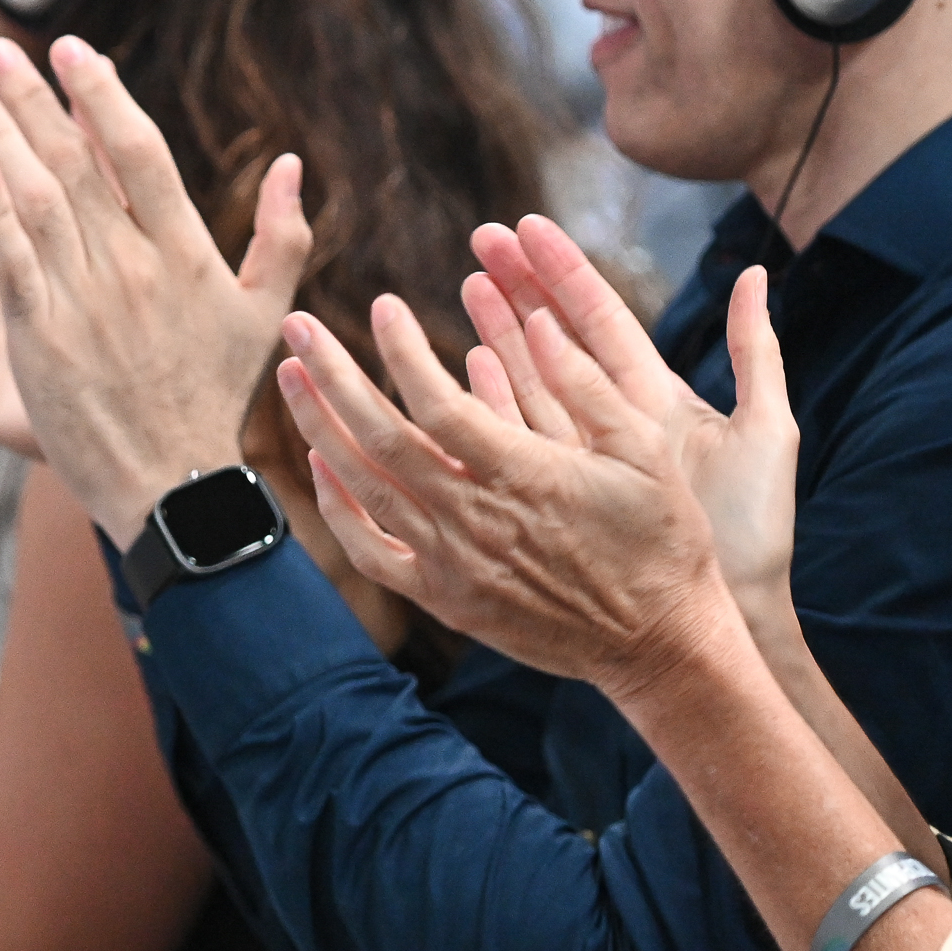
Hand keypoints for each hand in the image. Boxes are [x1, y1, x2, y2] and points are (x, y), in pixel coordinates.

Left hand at [0, 36, 311, 547]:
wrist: (173, 486)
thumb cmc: (215, 400)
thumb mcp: (266, 317)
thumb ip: (282, 238)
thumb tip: (293, 165)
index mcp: (188, 255)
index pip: (142, 154)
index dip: (104, 97)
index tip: (73, 51)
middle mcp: (137, 269)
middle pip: (78, 164)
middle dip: (35, 99)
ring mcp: (87, 303)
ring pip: (37, 199)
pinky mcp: (43, 340)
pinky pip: (14, 263)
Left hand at [278, 253, 788, 700]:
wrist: (657, 643)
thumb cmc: (660, 538)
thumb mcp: (646, 450)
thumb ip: (588, 384)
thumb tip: (540, 317)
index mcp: (526, 479)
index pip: (439, 407)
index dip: (402, 355)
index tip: (382, 307)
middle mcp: (478, 522)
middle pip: (383, 442)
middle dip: (334, 378)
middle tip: (299, 326)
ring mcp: (454, 565)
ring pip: (365, 491)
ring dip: (321, 429)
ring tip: (291, 377)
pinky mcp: (446, 598)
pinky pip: (372, 551)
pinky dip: (338, 507)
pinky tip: (321, 463)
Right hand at [469, 215, 795, 605]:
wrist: (734, 617)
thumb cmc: (754, 534)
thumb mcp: (767, 433)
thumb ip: (757, 351)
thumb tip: (752, 273)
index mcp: (660, 399)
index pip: (603, 318)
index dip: (565, 270)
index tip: (526, 225)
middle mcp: (618, 423)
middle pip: (559, 339)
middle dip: (520, 286)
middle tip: (479, 239)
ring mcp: (588, 460)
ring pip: (533, 382)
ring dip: (498, 333)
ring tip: (466, 285)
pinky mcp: (567, 498)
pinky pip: (520, 441)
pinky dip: (493, 404)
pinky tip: (464, 369)